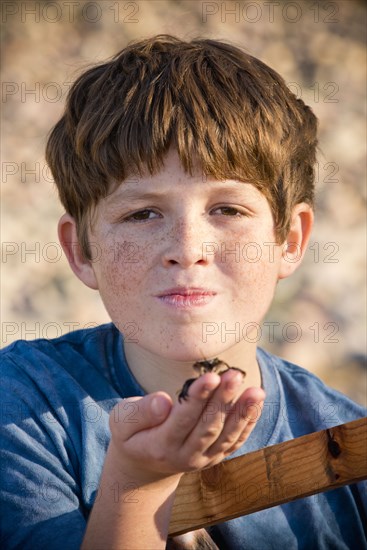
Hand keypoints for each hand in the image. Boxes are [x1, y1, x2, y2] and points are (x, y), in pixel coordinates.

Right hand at [108, 369, 264, 485]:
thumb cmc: (131, 434)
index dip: (197, 399)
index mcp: (160, 446)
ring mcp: (203, 459)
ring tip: (256, 390)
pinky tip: (256, 402)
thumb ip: (140, 412)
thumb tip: (163, 402)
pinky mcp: (216, 456)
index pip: (182, 420)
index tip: (210, 377)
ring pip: (226, 436)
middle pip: (208, 427)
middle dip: (223, 400)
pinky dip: (248, 422)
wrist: (143, 465)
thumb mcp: (121, 422)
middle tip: (234, 375)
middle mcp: (185, 456)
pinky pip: (236, 441)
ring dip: (242, 412)